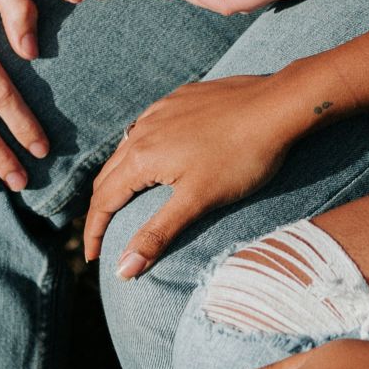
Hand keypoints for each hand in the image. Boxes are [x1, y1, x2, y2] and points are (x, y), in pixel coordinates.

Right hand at [83, 75, 308, 277]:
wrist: (277, 105)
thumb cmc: (241, 157)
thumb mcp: (198, 201)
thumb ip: (157, 234)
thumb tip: (122, 270)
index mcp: (141, 156)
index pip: (103, 200)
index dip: (94, 231)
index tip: (91, 258)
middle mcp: (143, 129)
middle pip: (108, 174)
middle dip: (102, 206)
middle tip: (103, 234)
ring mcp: (161, 109)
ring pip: (127, 148)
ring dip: (120, 176)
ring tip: (125, 199)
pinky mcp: (180, 98)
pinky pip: (148, 126)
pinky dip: (141, 149)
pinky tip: (156, 156)